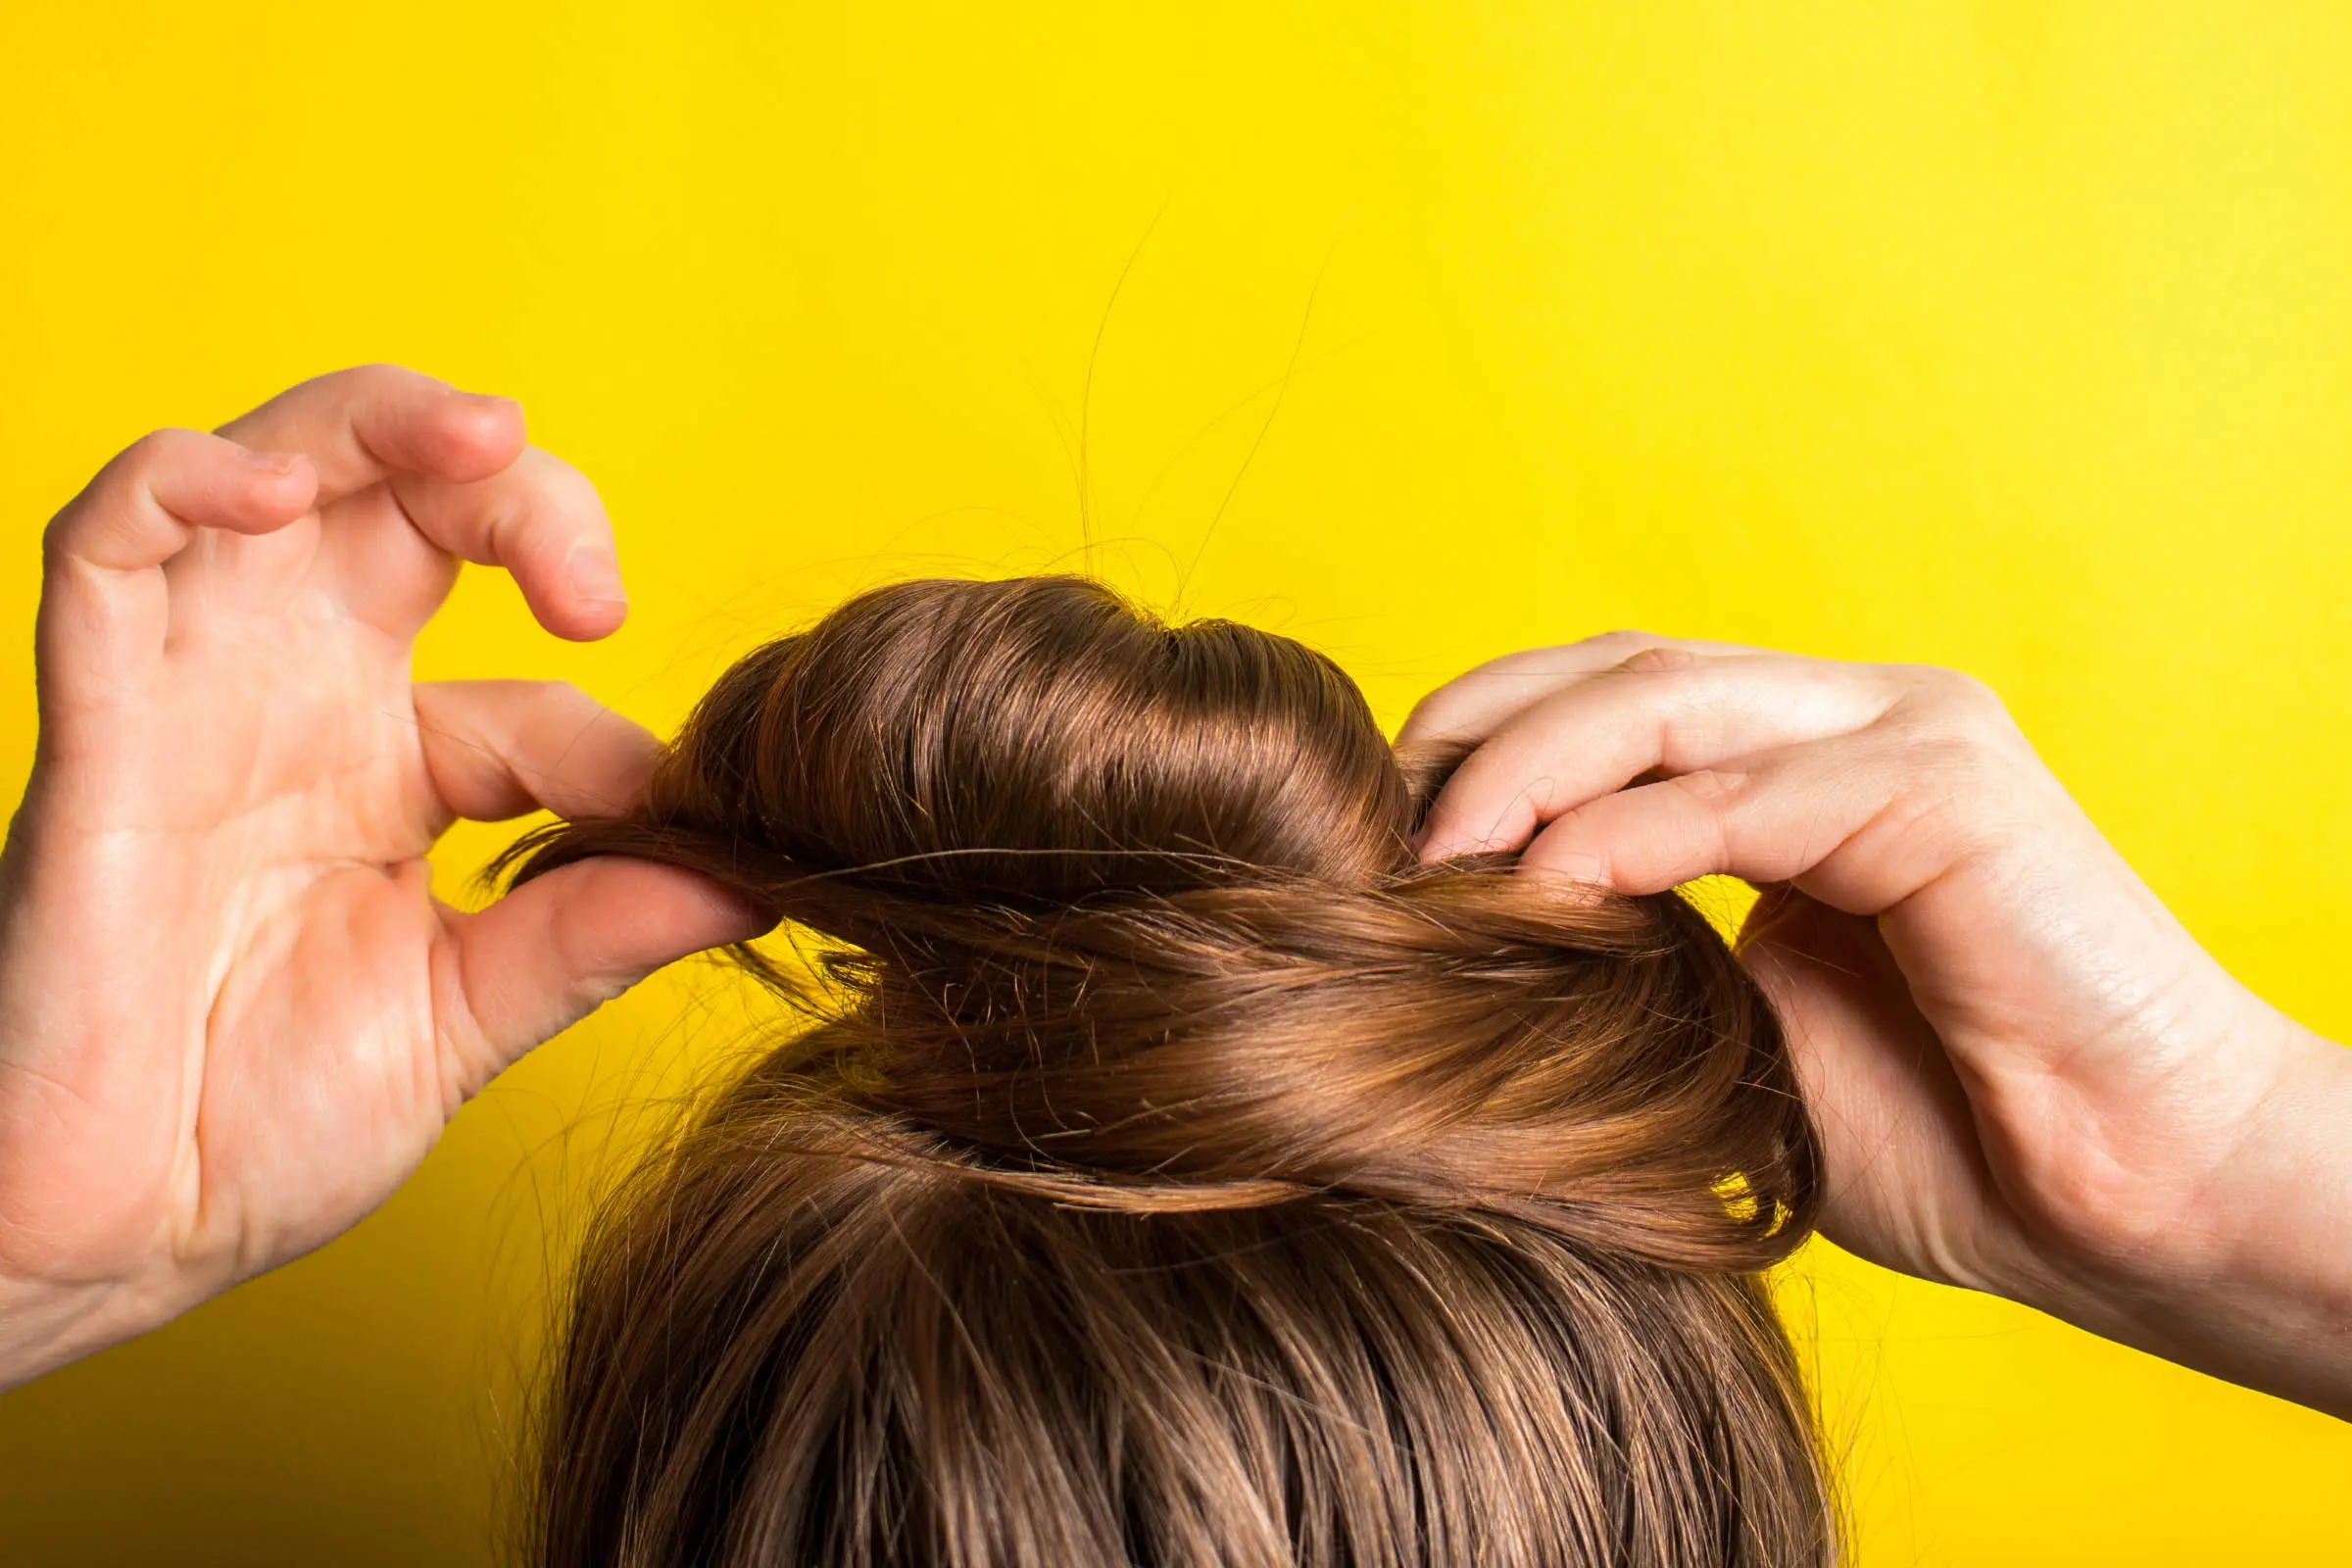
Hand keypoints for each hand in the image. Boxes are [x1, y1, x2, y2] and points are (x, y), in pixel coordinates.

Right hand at [0, 366, 767, 1385]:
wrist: (108, 1235)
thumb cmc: (256, 1132)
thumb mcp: (465, 1018)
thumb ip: (592, 935)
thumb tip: (755, 880)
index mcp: (396, 772)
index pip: (536, 696)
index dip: (614, 745)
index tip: (674, 824)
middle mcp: (300, 705)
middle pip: (404, 508)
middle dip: (511, 489)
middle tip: (590, 578)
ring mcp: (198, 698)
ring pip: (269, 472)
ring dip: (374, 422)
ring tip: (477, 437)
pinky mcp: (98, 722)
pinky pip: (106, 551)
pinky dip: (179, 484)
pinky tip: (266, 490)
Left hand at [1404, 633, 2351, 1415]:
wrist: (2132, 1203)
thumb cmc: (1948, 1135)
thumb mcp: (1738, 1026)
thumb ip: (1637, 949)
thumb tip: (1472, 930)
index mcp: (1808, 762)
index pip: (1614, 694)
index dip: (1488, 737)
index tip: (1383, 825)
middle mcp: (1857, 720)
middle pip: (1623, 668)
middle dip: (1482, 730)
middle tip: (1377, 818)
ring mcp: (1909, 736)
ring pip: (1670, 701)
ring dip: (1530, 769)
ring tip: (1435, 854)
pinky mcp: (1949, 787)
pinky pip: (1747, 794)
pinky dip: (1630, 834)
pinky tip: (1545, 887)